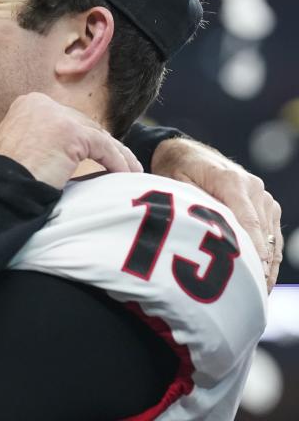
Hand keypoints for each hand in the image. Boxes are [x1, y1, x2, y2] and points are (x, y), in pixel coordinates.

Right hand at [0, 93, 142, 188]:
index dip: (84, 138)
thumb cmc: (4, 180)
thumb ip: (39, 139)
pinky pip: (104, 147)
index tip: (99, 154)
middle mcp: (42, 104)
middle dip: (103, 145)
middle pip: (84, 124)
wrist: (0, 191)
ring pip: (98, 135)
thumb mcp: (18, 147)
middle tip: (118, 164)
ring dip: (116, 155)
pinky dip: (117, 162)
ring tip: (129, 171)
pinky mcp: (72, 133)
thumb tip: (65, 151)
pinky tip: (124, 175)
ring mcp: (57, 116)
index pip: (66, 118)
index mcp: (27, 104)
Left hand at [151, 137, 281, 291]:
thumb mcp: (175, 183)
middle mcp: (253, 188)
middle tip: (255, 294)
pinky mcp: (265, 204)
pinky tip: (263, 278)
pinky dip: (269, 255)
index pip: (248, 220)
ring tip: (259, 293)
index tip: (256, 273)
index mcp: (231, 181)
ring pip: (271, 236)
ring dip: (268, 264)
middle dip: (261, 264)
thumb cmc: (176, 169)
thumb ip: (192, 204)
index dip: (252, 248)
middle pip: (263, 232)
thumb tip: (205, 232)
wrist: (186, 152)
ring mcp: (262, 196)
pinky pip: (271, 233)